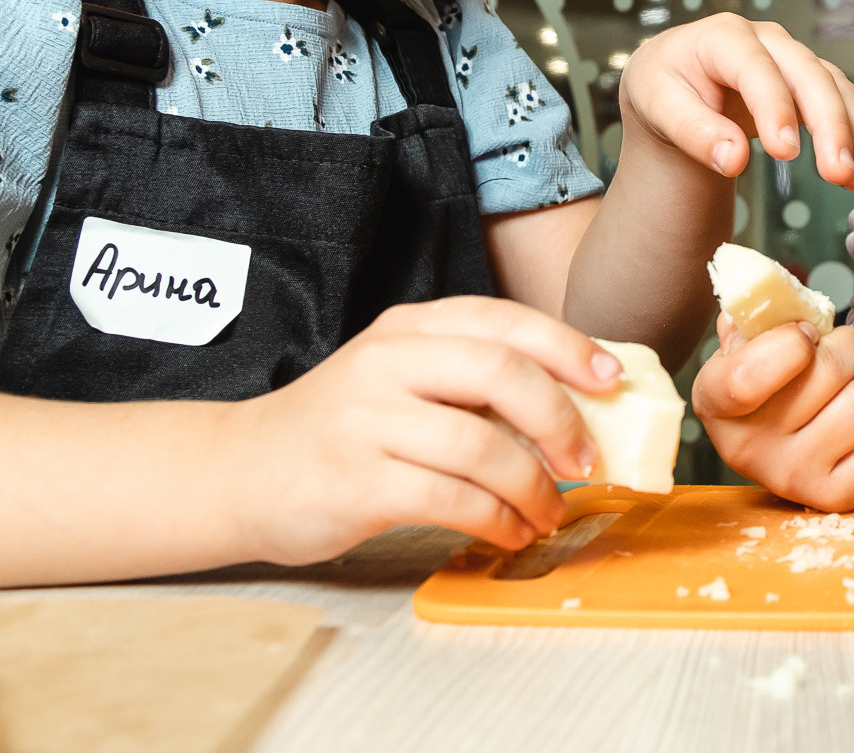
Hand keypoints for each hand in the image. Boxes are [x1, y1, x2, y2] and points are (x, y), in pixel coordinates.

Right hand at [220, 295, 620, 565]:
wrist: (241, 472)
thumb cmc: (341, 429)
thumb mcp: (401, 380)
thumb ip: (471, 380)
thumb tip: (577, 404)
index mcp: (409, 328)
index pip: (503, 321)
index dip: (569, 348)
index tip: (612, 380)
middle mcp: (388, 362)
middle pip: (501, 373)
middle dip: (561, 418)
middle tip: (587, 459)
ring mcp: (368, 421)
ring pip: (482, 445)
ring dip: (534, 486)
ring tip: (549, 511)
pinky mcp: (357, 482)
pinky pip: (452, 499)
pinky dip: (497, 520)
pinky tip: (511, 532)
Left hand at [619, 14, 853, 190]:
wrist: (673, 81)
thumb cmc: (663, 86)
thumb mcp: (656, 106)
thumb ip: (692, 131)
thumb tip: (733, 159)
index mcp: (721, 36)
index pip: (754, 66)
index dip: (774, 106)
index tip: (785, 152)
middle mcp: (765, 40)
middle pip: (807, 73)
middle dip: (828, 122)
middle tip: (835, 171)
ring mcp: (791, 57)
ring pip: (833, 86)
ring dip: (849, 132)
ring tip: (852, 179)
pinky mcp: (807, 80)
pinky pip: (840, 100)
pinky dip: (853, 135)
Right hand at [693, 313, 853, 511]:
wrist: (809, 433)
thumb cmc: (782, 376)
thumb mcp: (756, 341)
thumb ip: (757, 312)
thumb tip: (760, 286)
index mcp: (714, 402)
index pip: (746, 378)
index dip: (791, 341)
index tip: (806, 332)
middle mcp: (745, 450)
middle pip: (828, 369)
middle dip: (848, 348)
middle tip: (839, 358)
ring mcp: (791, 478)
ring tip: (853, 390)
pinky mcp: (837, 497)